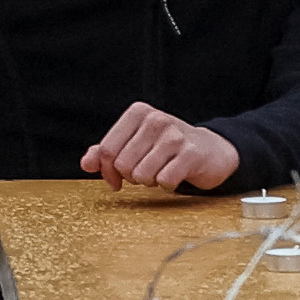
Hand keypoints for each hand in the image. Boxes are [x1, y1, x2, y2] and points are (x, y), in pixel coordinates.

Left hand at [81, 102, 240, 191]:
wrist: (211, 150)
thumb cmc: (168, 148)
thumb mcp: (135, 143)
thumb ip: (107, 152)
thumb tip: (87, 163)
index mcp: (138, 113)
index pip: (107, 150)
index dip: (107, 171)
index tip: (115, 179)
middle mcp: (156, 120)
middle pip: (123, 165)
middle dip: (131, 177)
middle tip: (145, 172)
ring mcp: (175, 136)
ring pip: (142, 176)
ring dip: (150, 182)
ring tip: (160, 172)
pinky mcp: (191, 153)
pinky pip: (164, 181)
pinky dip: (167, 186)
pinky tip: (174, 176)